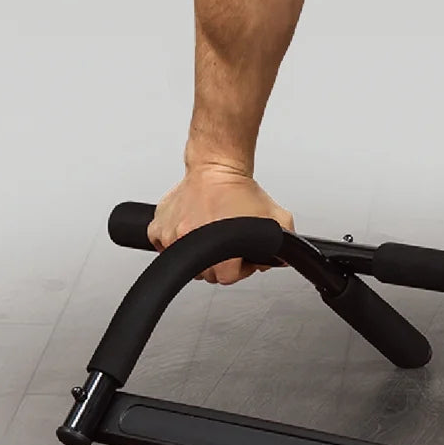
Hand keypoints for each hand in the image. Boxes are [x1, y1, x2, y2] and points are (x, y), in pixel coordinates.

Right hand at [148, 163, 295, 285]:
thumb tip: (279, 260)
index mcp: (219, 248)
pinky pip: (163, 245)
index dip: (241, 269)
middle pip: (206, 273)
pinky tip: (191, 230)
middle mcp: (192, 243)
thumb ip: (284, 241)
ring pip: (184, 261)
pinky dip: (175, 243)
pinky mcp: (159, 226)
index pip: (228, 277)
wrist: (217, 167)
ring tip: (210, 235)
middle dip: (220, 263)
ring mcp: (173, 236)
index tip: (243, 258)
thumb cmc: (240, 189)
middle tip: (228, 247)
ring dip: (198, 254)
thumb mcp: (275, 216)